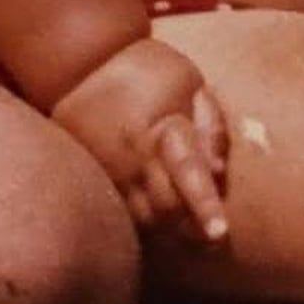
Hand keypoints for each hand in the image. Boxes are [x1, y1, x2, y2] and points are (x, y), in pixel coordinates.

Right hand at [51, 37, 229, 242]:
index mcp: (157, 130)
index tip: (221, 232)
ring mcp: (111, 175)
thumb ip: (211, 126)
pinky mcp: (98, 181)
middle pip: (167, 210)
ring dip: (171, 234)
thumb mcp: (189, 81)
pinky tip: (165, 225)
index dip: (205, 205)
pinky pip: (125, 215)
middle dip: (194, 230)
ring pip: (144, 221)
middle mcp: (131, 160)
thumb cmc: (146, 68)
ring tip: (195, 239)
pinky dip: (149, 226)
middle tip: (218, 241)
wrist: (82, 62)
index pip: (187, 172)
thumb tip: (219, 173)